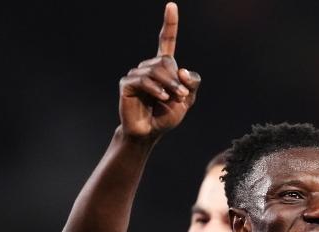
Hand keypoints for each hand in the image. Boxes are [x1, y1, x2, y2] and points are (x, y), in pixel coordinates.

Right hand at [118, 2, 201, 139]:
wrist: (150, 132)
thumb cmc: (166, 115)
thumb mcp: (187, 100)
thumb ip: (192, 83)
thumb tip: (182, 69)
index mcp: (164, 67)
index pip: (166, 41)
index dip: (169, 24)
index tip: (171, 5)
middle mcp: (148, 66)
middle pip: (166, 61)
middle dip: (176, 79)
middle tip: (181, 95)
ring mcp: (136, 74)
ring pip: (156, 70)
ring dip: (169, 86)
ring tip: (171, 99)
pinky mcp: (127, 83)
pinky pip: (143, 79)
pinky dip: (156, 89)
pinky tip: (162, 98)